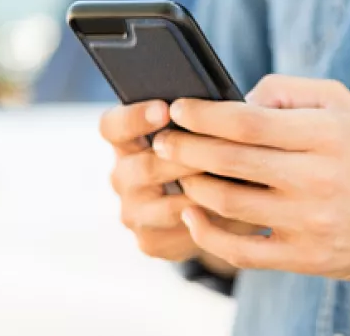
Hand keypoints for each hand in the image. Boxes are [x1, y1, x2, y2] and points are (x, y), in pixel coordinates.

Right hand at [99, 101, 257, 265]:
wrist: (206, 208)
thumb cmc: (202, 155)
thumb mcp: (192, 130)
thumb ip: (197, 118)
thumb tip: (223, 106)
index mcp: (125, 141)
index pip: (113, 126)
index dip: (135, 117)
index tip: (165, 109)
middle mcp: (122, 177)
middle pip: (144, 167)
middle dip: (185, 158)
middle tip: (220, 149)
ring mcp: (133, 213)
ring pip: (167, 206)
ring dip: (202, 194)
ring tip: (236, 182)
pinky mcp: (151, 242)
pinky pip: (182, 233)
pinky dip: (210, 222)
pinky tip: (233, 210)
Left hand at [153, 76, 349, 280]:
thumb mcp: (339, 102)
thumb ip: (285, 90)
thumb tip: (233, 98)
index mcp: (324, 134)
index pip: (247, 122)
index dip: (203, 115)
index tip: (177, 108)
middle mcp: (319, 178)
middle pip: (231, 162)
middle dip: (185, 148)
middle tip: (162, 141)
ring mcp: (313, 222)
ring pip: (230, 204)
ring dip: (192, 186)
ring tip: (177, 172)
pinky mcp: (308, 258)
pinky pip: (243, 251)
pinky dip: (208, 235)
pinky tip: (192, 215)